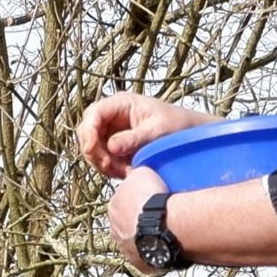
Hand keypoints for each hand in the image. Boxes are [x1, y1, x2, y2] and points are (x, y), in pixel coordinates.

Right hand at [76, 93, 216, 178]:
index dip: (88, 131)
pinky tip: (125, 172)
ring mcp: (111, 132)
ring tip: (123, 171)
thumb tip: (111, 147)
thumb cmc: (178, 125)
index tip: (93, 150)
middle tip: (109, 167)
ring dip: (101, 163)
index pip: (93, 113)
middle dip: (94, 151)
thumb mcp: (157, 130)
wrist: (190, 136)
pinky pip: (100, 159)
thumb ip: (134, 138)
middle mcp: (112, 116)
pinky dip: (108, 168)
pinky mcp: (114, 147)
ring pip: (91, 148)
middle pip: (86, 132)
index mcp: (121, 103)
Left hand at [107, 167, 168, 275]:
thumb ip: (137, 175)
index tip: (152, 199)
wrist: (168, 224)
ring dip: (149, 237)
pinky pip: (150, 257)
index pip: (122, 202)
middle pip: (128, 224)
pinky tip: (170, 246)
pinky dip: (158, 252)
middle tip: (160, 216)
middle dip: (140, 220)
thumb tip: (138, 173)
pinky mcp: (141, 264)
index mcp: (113, 207)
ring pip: (138, 241)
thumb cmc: (155, 198)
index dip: (138, 200)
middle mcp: (115, 230)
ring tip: (168, 231)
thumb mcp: (142, 173)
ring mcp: (127, 250)